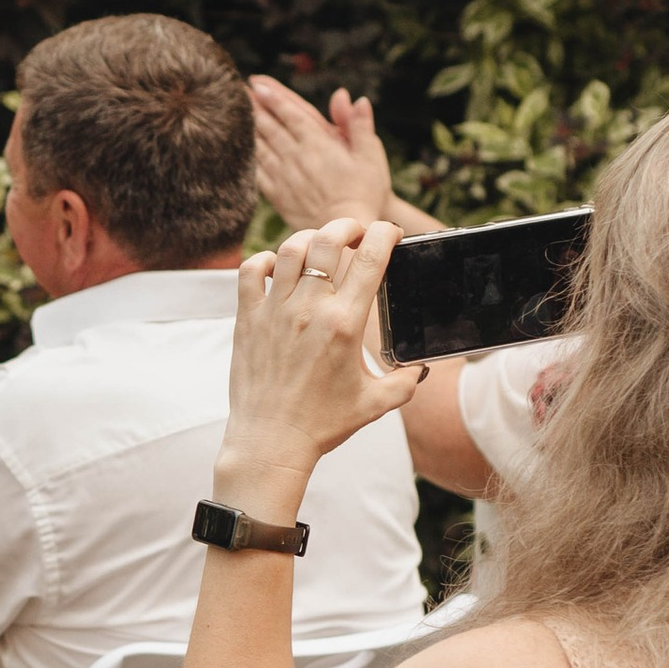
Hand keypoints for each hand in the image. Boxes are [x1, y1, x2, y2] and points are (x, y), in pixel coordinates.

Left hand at [214, 219, 426, 518]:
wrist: (271, 442)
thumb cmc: (323, 424)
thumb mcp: (376, 404)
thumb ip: (405, 381)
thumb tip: (420, 366)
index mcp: (345, 324)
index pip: (371, 258)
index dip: (385, 234)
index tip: (391, 234)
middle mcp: (309, 310)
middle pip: (329, 239)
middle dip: (348, 225)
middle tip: (357, 232)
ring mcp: (275, 311)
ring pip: (290, 248)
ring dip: (310, 238)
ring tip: (320, 245)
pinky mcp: (248, 319)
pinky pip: (250, 271)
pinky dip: (264, 260)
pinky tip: (277, 268)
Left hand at [248, 76, 393, 227]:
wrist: (347, 230)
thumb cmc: (364, 192)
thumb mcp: (370, 156)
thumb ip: (359, 125)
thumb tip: (355, 98)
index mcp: (318, 145)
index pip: (291, 114)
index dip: (273, 97)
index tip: (257, 83)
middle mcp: (297, 158)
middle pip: (269, 127)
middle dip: (253, 106)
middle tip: (237, 89)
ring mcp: (284, 177)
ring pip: (259, 146)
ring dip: (246, 127)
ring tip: (232, 111)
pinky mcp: (278, 196)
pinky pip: (256, 172)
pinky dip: (247, 156)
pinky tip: (238, 147)